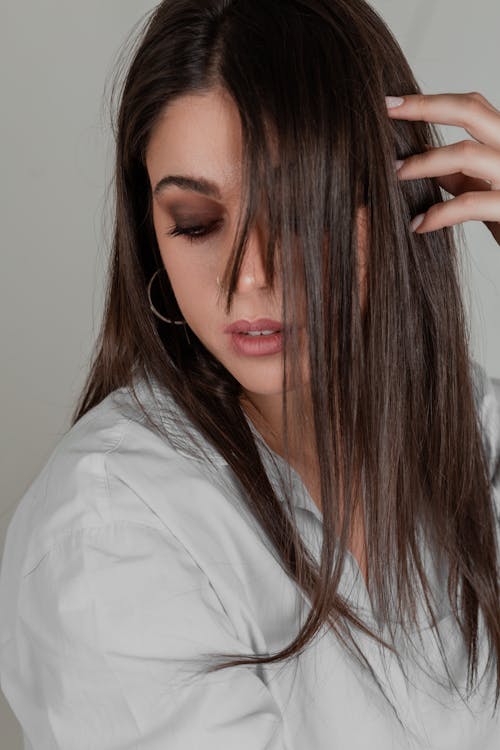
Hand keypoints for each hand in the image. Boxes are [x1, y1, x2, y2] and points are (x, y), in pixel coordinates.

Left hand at [385, 92, 499, 244]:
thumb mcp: (485, 188)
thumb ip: (458, 173)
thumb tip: (421, 152)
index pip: (471, 107)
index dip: (430, 101)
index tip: (391, 102)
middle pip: (471, 111)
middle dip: (424, 108)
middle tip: (386, 111)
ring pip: (467, 153)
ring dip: (424, 162)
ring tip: (394, 174)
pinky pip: (471, 203)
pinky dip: (439, 213)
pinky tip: (418, 224)